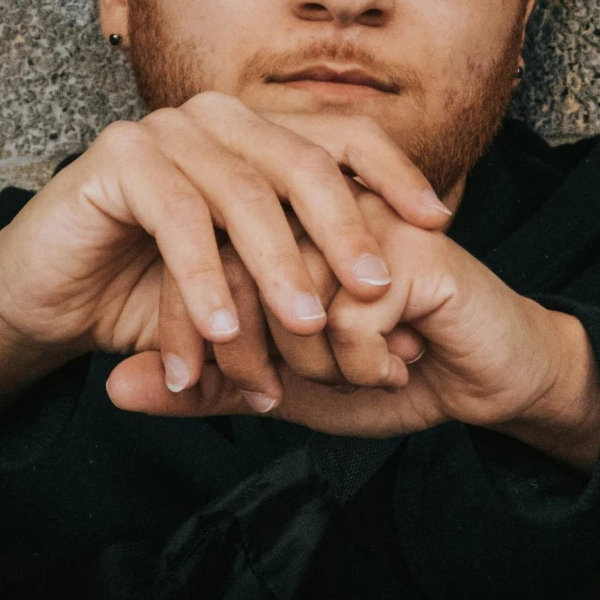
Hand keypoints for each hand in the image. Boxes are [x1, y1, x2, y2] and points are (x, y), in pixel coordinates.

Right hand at [0, 94, 453, 426]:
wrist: (51, 304)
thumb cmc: (155, 297)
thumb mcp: (250, 298)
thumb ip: (314, 302)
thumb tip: (408, 341)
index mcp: (257, 136)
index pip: (342, 135)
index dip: (395, 173)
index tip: (438, 224)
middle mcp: (217, 119)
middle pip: (301, 160)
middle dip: (345, 228)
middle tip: (375, 291)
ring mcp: (166, 130)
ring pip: (242, 193)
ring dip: (277, 267)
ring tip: (304, 328)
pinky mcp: (117, 157)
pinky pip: (178, 215)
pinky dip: (205, 278)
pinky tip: (226, 329)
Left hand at [106, 190, 599, 470]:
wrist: (487, 383)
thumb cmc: (386, 374)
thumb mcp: (282, 389)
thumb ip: (202, 385)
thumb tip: (112, 388)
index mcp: (277, 225)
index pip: (199, 264)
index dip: (205, 337)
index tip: (239, 386)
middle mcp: (314, 210)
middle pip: (234, 277)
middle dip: (258, 358)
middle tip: (298, 389)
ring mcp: (363, 219)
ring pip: (289, 296)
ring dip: (317, 362)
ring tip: (353, 377)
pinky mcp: (410, 249)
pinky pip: (348, 315)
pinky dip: (362, 362)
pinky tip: (394, 366)